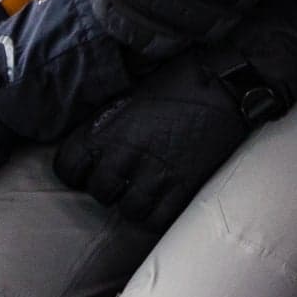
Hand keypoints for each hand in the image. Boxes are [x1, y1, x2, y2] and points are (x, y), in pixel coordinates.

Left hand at [54, 0, 296, 232]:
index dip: (77, 171)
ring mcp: (154, 173)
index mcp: (107, 127)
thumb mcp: (133, 91)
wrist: (229, 81)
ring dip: (134, 203)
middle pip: (99, 192)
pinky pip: (158, 218)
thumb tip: (95, 134)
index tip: (89, 168)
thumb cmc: (181, 77)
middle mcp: (125, 154)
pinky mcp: (182, 186)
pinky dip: (158, 214)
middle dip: (110, 187)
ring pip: (128, 210)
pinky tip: (164, 199)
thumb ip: (110, 119)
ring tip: (146, 190)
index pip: (67, 167)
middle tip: (125, 177)